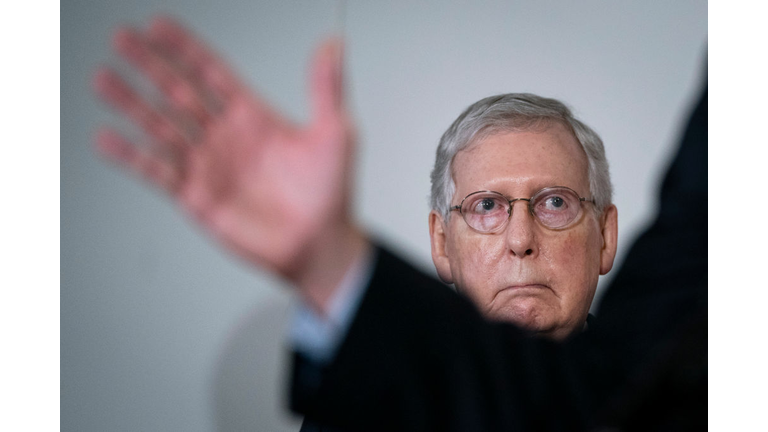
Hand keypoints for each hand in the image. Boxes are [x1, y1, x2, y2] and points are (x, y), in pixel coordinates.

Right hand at [94, 17, 367, 309]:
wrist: (319, 246)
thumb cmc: (330, 194)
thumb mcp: (335, 134)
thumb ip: (326, 87)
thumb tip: (333, 42)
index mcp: (252, 116)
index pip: (211, 73)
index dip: (185, 49)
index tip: (158, 25)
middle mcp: (225, 137)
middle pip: (178, 92)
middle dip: (150, 65)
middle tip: (121, 39)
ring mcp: (208, 166)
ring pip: (161, 127)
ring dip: (132, 104)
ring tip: (103, 79)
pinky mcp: (197, 197)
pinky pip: (158, 171)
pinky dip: (132, 156)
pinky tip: (107, 138)